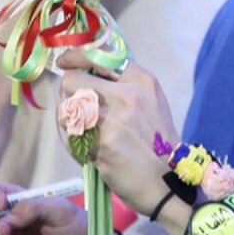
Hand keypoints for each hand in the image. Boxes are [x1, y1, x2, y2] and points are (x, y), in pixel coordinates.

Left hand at [57, 50, 179, 215]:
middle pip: (72, 79)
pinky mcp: (99, 144)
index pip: (97, 55)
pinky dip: (72, 139)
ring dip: (67, 117)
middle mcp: (127, 94)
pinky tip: (85, 145)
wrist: (167, 179)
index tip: (65, 63)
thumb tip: (88, 68)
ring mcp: (112, 119)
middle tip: (73, 103)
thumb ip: (124, 82)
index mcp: (141, 79)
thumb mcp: (150, 99)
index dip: (74, 57)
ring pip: (65, 107)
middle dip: (68, 91)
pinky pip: (69, 134)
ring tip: (80, 127)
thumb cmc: (157, 139)